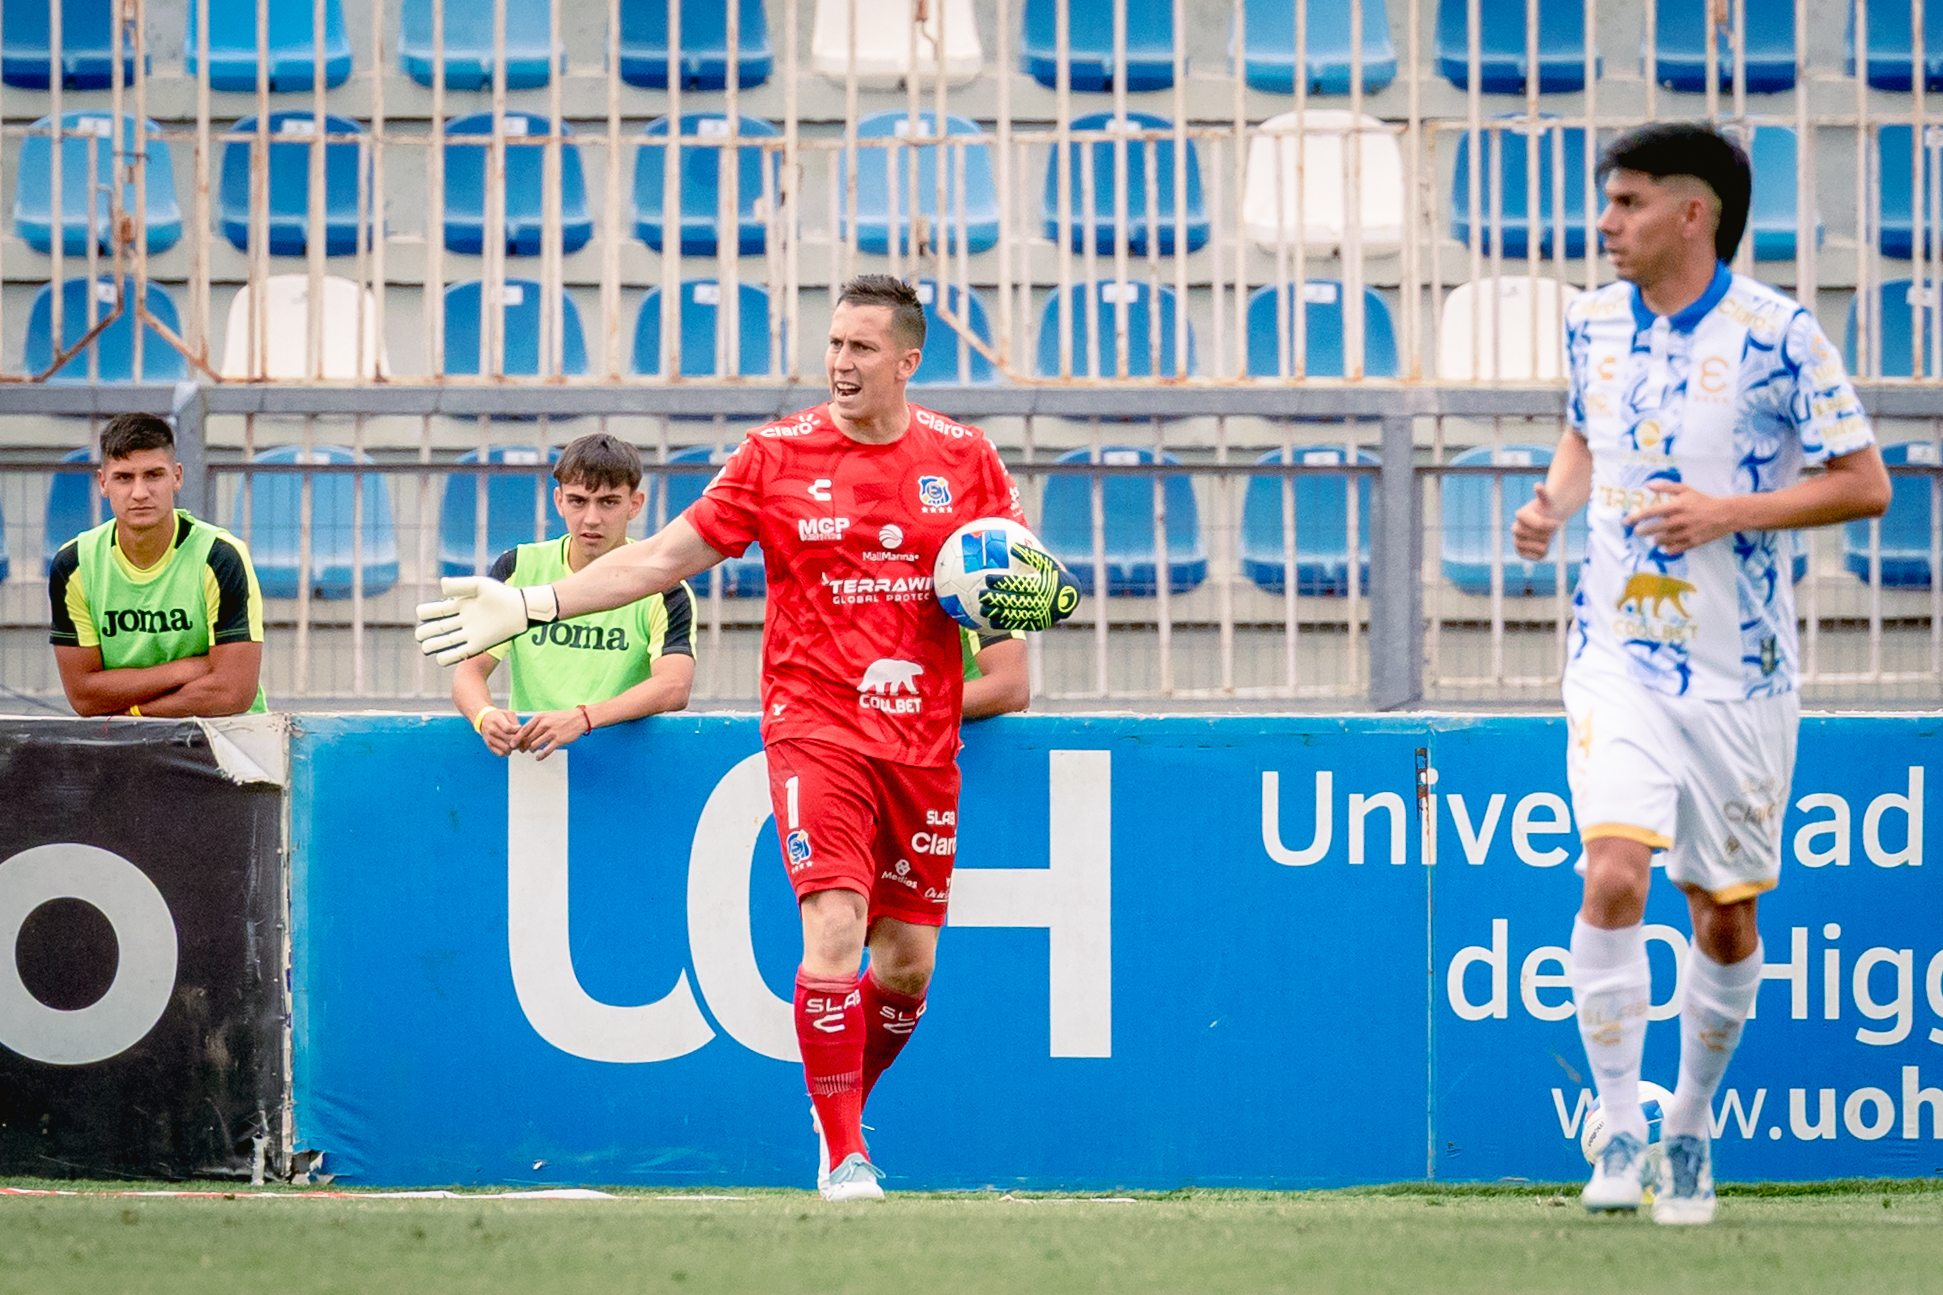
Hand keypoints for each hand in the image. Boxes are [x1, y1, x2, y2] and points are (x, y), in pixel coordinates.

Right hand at [415, 577, 558, 664]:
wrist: (520, 610)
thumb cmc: (501, 594)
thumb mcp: (479, 585)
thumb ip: (460, 585)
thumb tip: (441, 585)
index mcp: (460, 605)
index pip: (436, 610)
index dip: (426, 612)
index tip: (422, 613)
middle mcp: (462, 620)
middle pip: (438, 628)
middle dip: (426, 632)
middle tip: (420, 635)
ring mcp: (469, 633)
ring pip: (446, 642)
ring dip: (434, 645)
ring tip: (426, 648)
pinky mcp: (478, 645)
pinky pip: (460, 653)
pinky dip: (449, 657)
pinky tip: (439, 658)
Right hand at [477, 706, 521, 756]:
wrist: (484, 720)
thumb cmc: (499, 717)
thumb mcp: (508, 714)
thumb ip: (514, 722)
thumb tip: (519, 730)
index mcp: (496, 720)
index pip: (508, 728)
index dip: (517, 730)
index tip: (519, 728)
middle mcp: (491, 730)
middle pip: (508, 739)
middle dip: (517, 739)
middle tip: (520, 737)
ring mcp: (490, 739)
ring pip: (506, 748)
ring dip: (513, 747)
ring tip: (515, 742)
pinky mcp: (490, 746)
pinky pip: (501, 753)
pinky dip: (507, 752)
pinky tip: (509, 746)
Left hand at [515, 708, 589, 760]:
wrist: (579, 719)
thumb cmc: (562, 718)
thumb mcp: (547, 716)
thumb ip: (536, 724)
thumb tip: (525, 734)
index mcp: (540, 718)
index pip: (524, 729)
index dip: (516, 738)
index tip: (512, 744)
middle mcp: (545, 725)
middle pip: (528, 738)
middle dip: (522, 746)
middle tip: (521, 750)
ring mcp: (552, 733)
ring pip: (535, 745)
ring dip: (531, 750)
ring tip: (531, 751)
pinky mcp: (559, 740)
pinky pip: (546, 751)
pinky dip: (540, 756)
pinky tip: (538, 758)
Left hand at [978, 543, 1081, 631]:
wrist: (1070, 598)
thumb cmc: (1055, 576)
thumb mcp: (1047, 563)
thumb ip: (1030, 555)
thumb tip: (1013, 547)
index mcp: (1041, 586)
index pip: (1016, 584)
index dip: (1001, 582)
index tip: (987, 579)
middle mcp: (1039, 602)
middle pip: (1012, 601)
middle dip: (994, 598)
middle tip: (980, 595)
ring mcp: (1037, 615)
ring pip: (1013, 615)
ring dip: (996, 613)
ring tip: (981, 609)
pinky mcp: (1036, 624)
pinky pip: (1018, 624)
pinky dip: (1004, 623)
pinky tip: (991, 620)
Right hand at [1512, 483, 1564, 560]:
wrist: (1547, 519)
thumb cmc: (1548, 508)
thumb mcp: (1548, 500)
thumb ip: (1543, 494)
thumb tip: (1537, 485)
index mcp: (1520, 514)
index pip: (1539, 524)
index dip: (1551, 524)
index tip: (1557, 523)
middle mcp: (1515, 528)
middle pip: (1539, 536)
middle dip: (1548, 533)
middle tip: (1549, 529)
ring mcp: (1516, 541)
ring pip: (1539, 547)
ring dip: (1547, 542)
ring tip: (1546, 537)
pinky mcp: (1521, 552)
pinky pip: (1537, 556)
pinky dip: (1543, 552)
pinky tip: (1544, 545)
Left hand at [1624, 481, 1736, 555]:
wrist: (1725, 514)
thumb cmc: (1702, 500)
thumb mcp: (1685, 489)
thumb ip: (1666, 486)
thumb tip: (1647, 485)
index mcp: (1677, 505)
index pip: (1652, 512)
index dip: (1637, 517)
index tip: (1626, 521)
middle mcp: (1680, 519)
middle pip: (1655, 528)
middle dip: (1643, 531)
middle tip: (1637, 531)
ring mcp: (1687, 532)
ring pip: (1664, 540)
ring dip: (1655, 540)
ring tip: (1654, 538)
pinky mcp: (1693, 542)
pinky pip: (1675, 549)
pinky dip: (1668, 548)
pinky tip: (1665, 546)